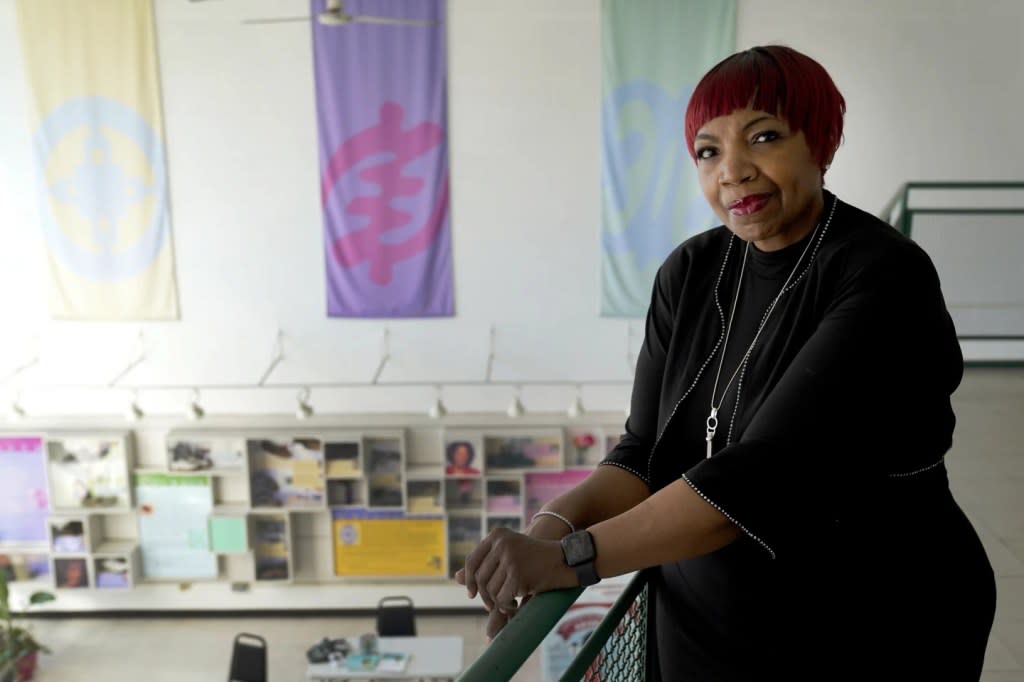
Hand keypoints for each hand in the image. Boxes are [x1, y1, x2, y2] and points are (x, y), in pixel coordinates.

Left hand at [454, 527, 575, 615]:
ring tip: (510, 603)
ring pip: (491, 590)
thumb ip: (485, 564)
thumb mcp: (510, 555)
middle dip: (485, 596)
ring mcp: (509, 557)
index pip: (472, 560)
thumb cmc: (537, 558)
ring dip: (499, 603)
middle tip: (493, 606)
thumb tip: (457, 578)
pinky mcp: (518, 574)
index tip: (472, 594)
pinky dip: (508, 607)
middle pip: (480, 578)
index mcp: (497, 535)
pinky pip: (503, 598)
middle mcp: (501, 543)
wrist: (566, 559)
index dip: (470, 580)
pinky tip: (517, 605)